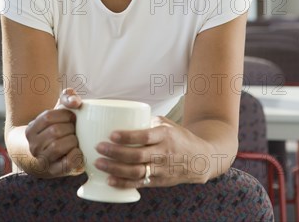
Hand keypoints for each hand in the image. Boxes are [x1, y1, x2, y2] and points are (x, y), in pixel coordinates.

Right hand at [25, 88, 83, 176]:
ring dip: (72, 140)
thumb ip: (67, 97)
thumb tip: (76, 102)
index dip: (65, 114)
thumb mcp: (58, 111)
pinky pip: (66, 164)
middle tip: (75, 130)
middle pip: (54, 131)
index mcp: (31, 130)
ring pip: (57, 147)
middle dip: (70, 128)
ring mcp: (42, 160)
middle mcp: (34, 146)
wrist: (46, 156)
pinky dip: (76, 155)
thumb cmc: (57, 127)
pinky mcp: (54, 171)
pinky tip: (78, 150)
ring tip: (75, 139)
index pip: (48, 117)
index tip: (72, 117)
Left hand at [94, 117, 211, 187]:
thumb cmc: (179, 138)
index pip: (145, 136)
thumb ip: (148, 121)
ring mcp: (161, 169)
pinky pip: (139, 184)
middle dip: (115, 152)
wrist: (200, 159)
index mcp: (165, 135)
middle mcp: (163, 153)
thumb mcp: (168, 124)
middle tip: (99, 147)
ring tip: (99, 163)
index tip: (111, 134)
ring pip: (135, 171)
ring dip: (114, 168)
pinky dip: (123, 183)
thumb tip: (125, 115)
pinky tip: (109, 180)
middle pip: (136, 155)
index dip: (127, 136)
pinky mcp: (159, 182)